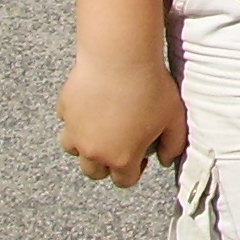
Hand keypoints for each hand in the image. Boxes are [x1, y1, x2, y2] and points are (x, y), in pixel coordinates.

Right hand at [58, 52, 186, 186]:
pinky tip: (93, 104)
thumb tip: (166, 159)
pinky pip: (68, 121)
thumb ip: (173, 145)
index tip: (140, 157)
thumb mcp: (174, 118)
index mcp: (121, 158)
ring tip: (102, 127)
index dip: (134, 171)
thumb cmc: (149, 87)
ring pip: (74, 149)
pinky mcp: (65, 110)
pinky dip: (78, 118)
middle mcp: (93, 151)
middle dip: (108, 163)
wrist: (120, 58)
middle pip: (95, 172)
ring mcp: (74, 131)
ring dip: (86, 144)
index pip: (124, 181)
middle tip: (121, 143)